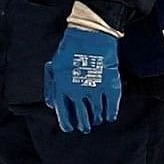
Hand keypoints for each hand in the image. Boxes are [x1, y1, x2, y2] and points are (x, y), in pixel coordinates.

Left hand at [43, 10, 122, 132]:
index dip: (67, 124)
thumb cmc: (70, 49)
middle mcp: (77, 93)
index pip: (63, 115)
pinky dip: (110, 114)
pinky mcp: (110, 86)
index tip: (69, 128)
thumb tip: (52, 105)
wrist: (90, 34)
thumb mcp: (54, 68)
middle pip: (81, 118)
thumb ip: (52, 88)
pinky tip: (109, 116)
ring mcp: (94, 90)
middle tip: (84, 127)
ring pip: (96, 114)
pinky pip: (111, 107)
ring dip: (96, 119)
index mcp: (62, 88)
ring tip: (97, 120)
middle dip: (82, 125)